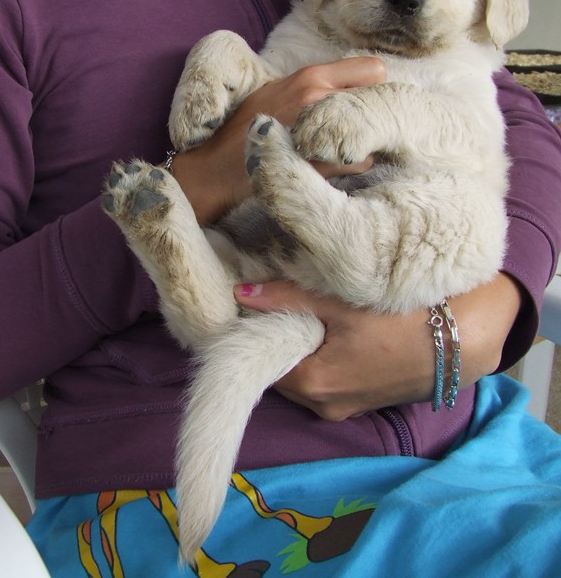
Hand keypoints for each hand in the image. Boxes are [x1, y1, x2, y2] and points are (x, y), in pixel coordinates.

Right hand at [172, 56, 384, 223]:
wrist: (217, 168)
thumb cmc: (245, 128)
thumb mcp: (276, 91)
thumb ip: (311, 86)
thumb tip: (347, 86)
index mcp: (310, 77)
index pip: (373, 69)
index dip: (371, 87)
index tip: (361, 100)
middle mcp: (319, 99)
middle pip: (378, 102)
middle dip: (371, 114)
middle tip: (354, 126)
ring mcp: (321, 132)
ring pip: (372, 134)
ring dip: (361, 143)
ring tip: (338, 148)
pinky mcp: (321, 164)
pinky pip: (360, 163)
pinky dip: (351, 166)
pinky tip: (330, 165)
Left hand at [234, 273, 521, 419]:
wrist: (461, 342)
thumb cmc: (401, 321)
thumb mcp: (342, 304)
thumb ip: (289, 298)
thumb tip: (241, 295)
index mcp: (313, 384)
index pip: (261, 361)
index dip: (254, 333)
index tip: (250, 306)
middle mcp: (324, 405)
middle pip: (280, 371)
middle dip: (275, 340)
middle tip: (274, 303)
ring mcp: (345, 408)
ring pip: (303, 376)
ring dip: (298, 349)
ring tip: (301, 313)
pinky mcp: (362, 402)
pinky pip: (326, 381)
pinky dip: (320, 359)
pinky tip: (327, 332)